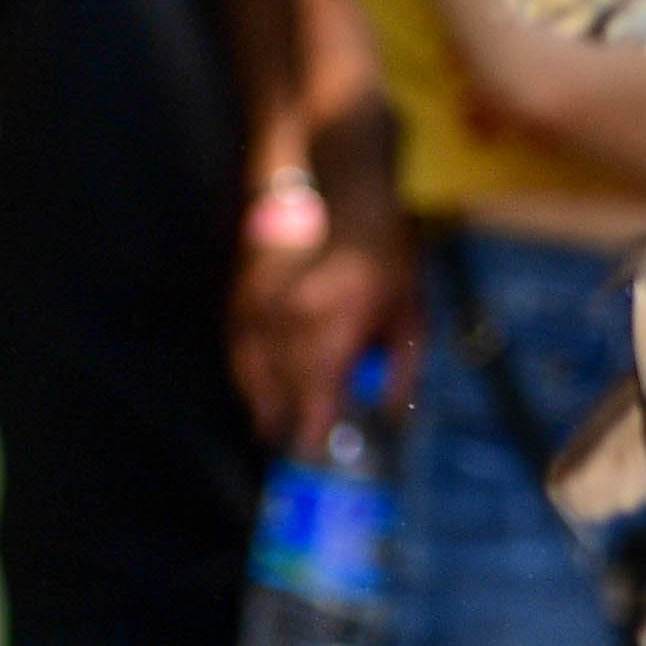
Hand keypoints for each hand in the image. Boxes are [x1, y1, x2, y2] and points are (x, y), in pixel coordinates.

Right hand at [230, 225, 410, 451]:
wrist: (340, 189)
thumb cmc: (387, 255)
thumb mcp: (411, 314)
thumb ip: (401, 372)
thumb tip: (391, 420)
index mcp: (336, 323)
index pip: (316, 393)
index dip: (312, 429)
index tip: (313, 456)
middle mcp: (291, 316)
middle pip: (279, 385)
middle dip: (284, 422)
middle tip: (292, 453)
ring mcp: (260, 301)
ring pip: (250, 366)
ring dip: (258, 401)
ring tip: (267, 430)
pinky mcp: (242, 288)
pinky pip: (234, 340)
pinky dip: (240, 369)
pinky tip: (248, 389)